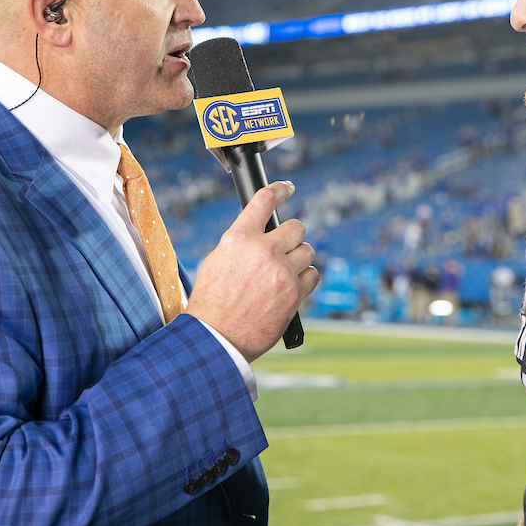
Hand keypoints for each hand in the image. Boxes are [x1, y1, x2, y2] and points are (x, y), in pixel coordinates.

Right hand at [186, 181, 319, 361]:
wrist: (217, 337)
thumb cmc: (212, 302)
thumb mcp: (216, 260)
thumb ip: (241, 243)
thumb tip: (261, 233)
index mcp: (238, 238)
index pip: (265, 200)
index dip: (280, 189)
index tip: (287, 188)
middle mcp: (262, 251)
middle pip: (296, 226)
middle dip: (291, 235)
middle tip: (284, 245)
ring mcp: (281, 272)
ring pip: (308, 250)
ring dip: (299, 257)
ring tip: (284, 270)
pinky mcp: (294, 293)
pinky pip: (313, 274)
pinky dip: (305, 278)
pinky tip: (291, 285)